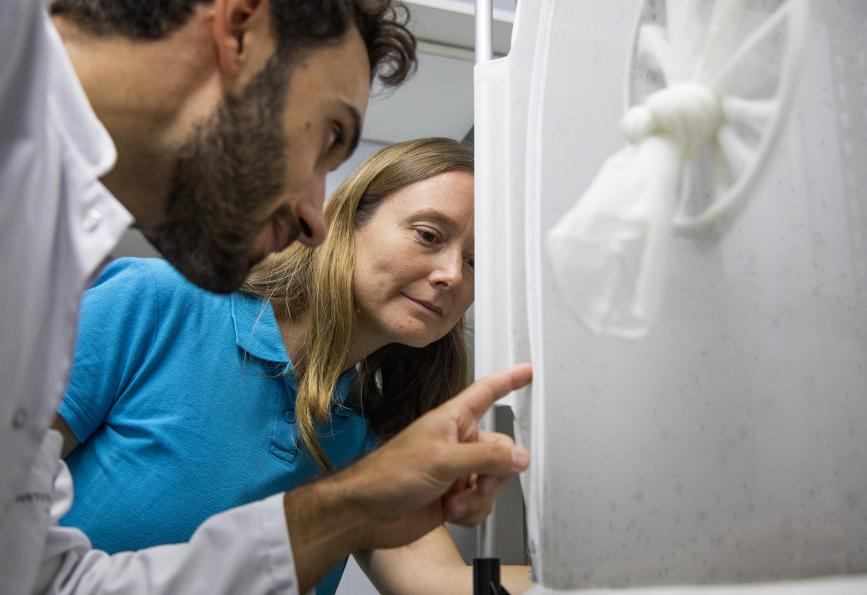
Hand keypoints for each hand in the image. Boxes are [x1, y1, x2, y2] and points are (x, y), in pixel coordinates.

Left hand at [348, 363, 531, 548]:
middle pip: (501, 451)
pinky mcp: (454, 497)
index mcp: (452, 420)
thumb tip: (519, 458)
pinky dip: (471, 512)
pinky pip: (482, 504)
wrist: (366, 514)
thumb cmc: (388, 475)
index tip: (527, 371)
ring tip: (453, 501)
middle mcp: (457, 443)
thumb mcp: (443, 460)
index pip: (487, 393)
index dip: (508, 381)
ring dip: (478, 498)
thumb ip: (486, 457)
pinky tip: (451, 512)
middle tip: (476, 483)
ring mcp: (456, 472)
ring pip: (494, 482)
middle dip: (494, 474)